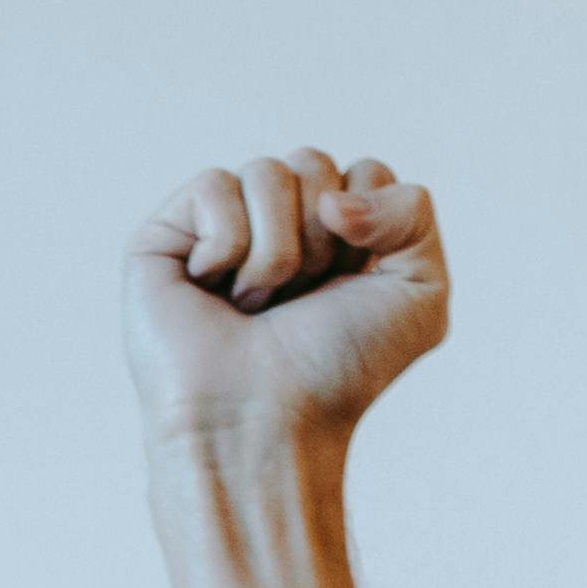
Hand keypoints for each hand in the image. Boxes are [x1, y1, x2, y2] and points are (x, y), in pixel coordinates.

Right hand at [124, 150, 448, 461]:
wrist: (265, 424)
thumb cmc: (335, 374)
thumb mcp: (420, 295)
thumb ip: (414, 211)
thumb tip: (333, 195)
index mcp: (335, 236)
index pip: (366, 172)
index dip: (370, 229)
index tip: (349, 291)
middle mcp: (276, 226)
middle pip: (315, 163)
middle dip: (321, 238)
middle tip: (297, 301)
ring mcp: (219, 228)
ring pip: (267, 172)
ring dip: (275, 253)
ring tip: (253, 307)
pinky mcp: (166, 235)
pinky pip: (215, 186)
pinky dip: (227, 246)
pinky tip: (213, 292)